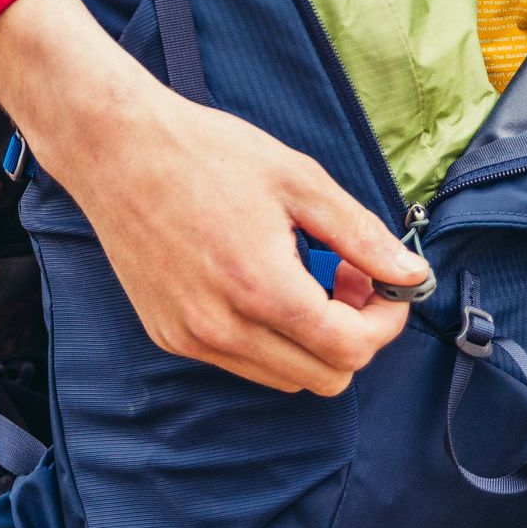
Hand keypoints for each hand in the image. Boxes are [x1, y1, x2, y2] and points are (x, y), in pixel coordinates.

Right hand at [0, 0, 428, 395]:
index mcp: (261, 288)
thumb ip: (361, 235)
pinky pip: (243, 364)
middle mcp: (222, 328)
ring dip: (311, 341)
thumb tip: (411, 273)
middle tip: (347, 279)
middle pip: (325, 378)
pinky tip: (262, 284)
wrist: (116, 149)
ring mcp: (192, 339)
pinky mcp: (169, 337)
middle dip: (353, 334)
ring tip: (304, 278)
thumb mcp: (298, 181)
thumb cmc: (206, 153)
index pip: (351, 348)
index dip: (386, 321)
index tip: (387, 285)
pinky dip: (270, 339)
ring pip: (285, 378)